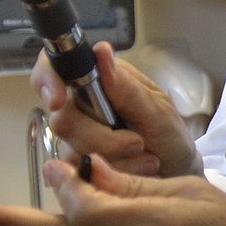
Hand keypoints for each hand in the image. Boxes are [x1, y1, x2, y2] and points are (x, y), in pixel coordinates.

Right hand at [33, 42, 199, 177]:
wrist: (179, 172)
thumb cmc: (169, 136)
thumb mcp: (156, 110)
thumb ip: (126, 87)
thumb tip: (100, 52)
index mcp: (97, 80)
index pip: (53, 68)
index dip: (47, 80)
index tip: (58, 101)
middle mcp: (80, 106)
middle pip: (61, 119)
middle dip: (100, 137)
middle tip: (137, 142)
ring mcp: (77, 137)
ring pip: (70, 150)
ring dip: (114, 158)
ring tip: (146, 158)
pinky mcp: (79, 165)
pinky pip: (80, 174)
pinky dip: (114, 173)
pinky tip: (137, 169)